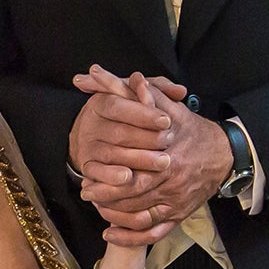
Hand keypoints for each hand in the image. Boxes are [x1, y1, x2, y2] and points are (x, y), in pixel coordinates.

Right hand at [68, 68, 172, 191]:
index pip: (118, 106)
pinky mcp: (88, 167)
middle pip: (117, 132)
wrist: (98, 138)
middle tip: (169, 141)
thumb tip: (180, 91)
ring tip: (163, 161)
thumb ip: (160, 90)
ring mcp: (88, 147)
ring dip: (138, 159)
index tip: (167, 120)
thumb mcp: (141, 97)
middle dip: (146, 138)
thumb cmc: (128, 115)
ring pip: (111, 154)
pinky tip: (128, 177)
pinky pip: (98, 173)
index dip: (142, 114)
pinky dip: (111, 176)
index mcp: (101, 102)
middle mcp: (91, 124)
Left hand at [75, 68, 231, 233]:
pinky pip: (153, 233)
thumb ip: (133, 90)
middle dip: (106, 195)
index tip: (87, 172)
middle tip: (87, 192)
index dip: (107, 173)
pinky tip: (109, 234)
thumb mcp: (165, 105)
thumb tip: (96, 73)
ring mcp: (175, 200)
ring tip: (96, 207)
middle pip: (133, 193)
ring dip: (114, 215)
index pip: (132, 168)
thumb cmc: (189, 127)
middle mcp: (172, 178)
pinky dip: (130, 237)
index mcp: (167, 153)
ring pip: (140, 216)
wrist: (225, 153)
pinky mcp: (178, 215)